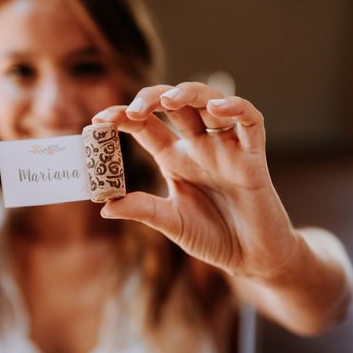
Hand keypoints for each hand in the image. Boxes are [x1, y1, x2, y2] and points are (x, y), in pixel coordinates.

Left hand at [92, 82, 300, 278]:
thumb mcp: (172, 223)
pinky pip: (250, 121)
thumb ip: (143, 210)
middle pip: (175, 106)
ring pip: (210, 102)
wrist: (252, 258)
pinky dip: (236, 108)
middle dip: (153, 98)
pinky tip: (216, 109)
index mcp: (174, 159)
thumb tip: (104, 207)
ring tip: (169, 99)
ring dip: (190, 94)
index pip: (146, 126)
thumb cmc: (214, 237)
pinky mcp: (253, 156)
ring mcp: (226, 148)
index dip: (123, 117)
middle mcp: (198, 146)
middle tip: (134, 111)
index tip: (99, 119)